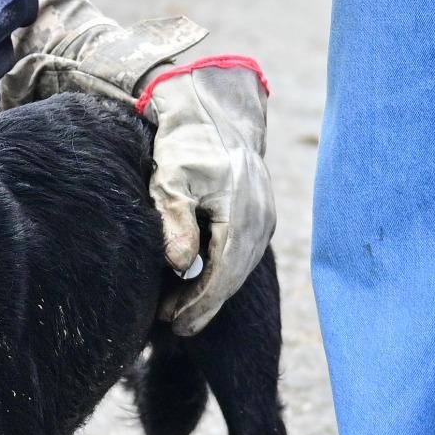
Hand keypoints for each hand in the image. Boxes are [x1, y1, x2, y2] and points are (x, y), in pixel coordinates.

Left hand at [137, 58, 274, 333]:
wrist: (213, 110)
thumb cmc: (185, 144)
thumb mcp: (170, 181)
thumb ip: (175, 223)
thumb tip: (182, 267)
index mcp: (240, 213)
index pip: (222, 273)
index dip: (198, 302)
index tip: (173, 320)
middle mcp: (260, 219)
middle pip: (234, 277)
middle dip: (204, 305)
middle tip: (173, 324)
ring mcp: (264, 217)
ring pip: (240, 267)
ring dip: (213, 291)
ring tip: (179, 310)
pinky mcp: (261, 214)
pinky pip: (243, 252)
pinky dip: (222, 271)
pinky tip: (198, 281)